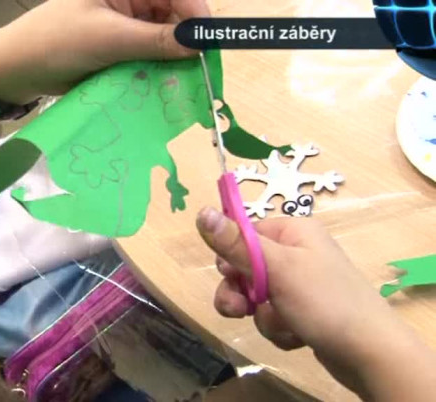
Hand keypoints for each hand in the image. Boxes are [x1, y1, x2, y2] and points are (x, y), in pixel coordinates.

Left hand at [0, 0, 208, 103]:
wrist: (16, 69)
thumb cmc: (54, 42)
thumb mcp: (106, 38)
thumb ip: (154, 40)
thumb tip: (198, 44)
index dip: (195, 14)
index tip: (208, 43)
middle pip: (173, 13)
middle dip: (186, 39)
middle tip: (199, 69)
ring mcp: (125, 21)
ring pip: (164, 36)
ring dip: (172, 57)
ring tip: (183, 80)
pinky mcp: (120, 45)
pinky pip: (149, 54)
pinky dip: (157, 68)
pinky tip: (164, 83)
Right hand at [195, 207, 424, 394]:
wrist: (370, 352)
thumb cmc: (323, 301)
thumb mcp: (275, 268)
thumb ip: (235, 243)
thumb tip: (200, 212)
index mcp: (293, 231)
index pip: (244, 234)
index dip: (232, 257)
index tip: (230, 275)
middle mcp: (298, 252)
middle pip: (246, 268)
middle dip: (242, 293)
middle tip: (243, 309)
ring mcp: (302, 284)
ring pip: (257, 297)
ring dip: (262, 315)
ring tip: (282, 326)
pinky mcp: (305, 311)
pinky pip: (274, 316)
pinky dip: (278, 328)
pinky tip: (296, 335)